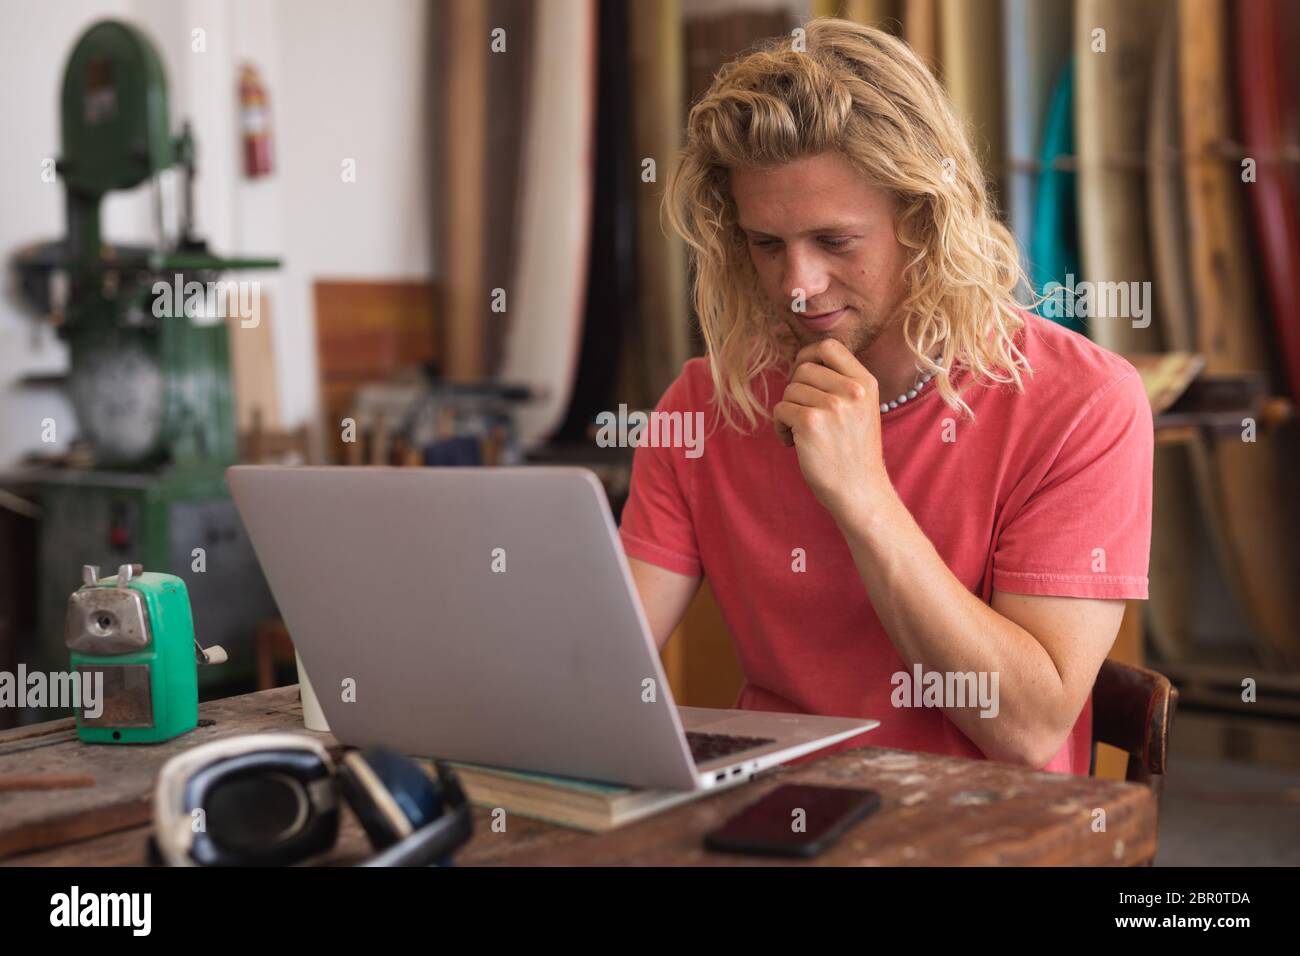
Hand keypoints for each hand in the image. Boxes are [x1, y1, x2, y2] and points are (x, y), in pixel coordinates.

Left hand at [773, 339, 889, 517]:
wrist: (859, 490)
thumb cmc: (854, 451)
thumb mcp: (862, 408)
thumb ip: (842, 383)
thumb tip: (802, 363)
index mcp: (866, 382)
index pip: (829, 346)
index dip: (808, 356)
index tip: (803, 377)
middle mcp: (852, 390)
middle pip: (803, 369)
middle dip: (795, 390)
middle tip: (801, 412)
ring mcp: (832, 405)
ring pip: (789, 391)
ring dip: (788, 412)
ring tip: (801, 433)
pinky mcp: (810, 423)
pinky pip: (780, 410)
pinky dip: (780, 427)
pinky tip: (793, 442)